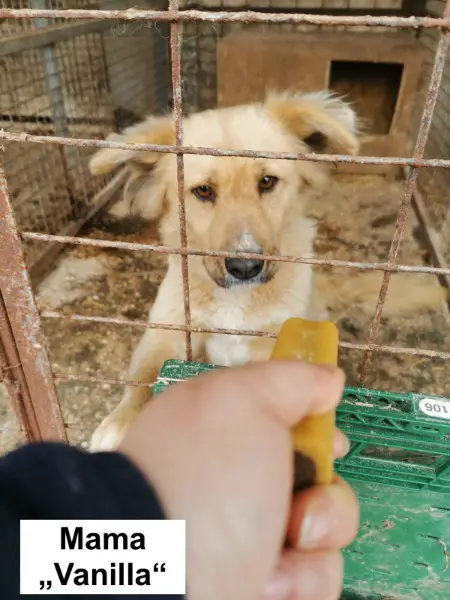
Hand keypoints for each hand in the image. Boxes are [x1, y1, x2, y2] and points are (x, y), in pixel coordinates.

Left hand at [119, 361, 358, 599]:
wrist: (166, 586)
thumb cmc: (198, 488)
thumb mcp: (240, 404)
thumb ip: (287, 381)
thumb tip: (327, 378)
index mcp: (224, 434)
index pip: (285, 422)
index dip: (316, 430)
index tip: (329, 440)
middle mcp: (238, 485)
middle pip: (316, 478)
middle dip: (326, 492)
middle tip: (300, 502)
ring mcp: (250, 536)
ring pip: (323, 530)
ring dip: (316, 540)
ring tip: (281, 551)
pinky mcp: (263, 580)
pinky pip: (314, 579)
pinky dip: (300, 582)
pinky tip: (268, 582)